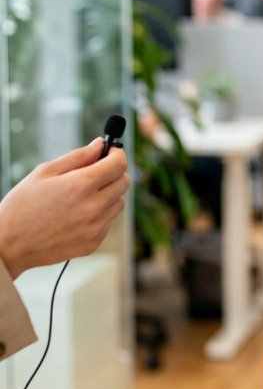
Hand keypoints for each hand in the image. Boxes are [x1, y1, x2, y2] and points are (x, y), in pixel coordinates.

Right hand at [0, 139, 130, 278]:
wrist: (11, 244)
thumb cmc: (23, 205)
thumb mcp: (45, 172)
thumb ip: (78, 156)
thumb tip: (100, 144)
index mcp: (81, 185)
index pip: (119, 164)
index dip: (117, 154)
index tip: (111, 152)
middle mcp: (94, 207)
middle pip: (124, 182)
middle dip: (114, 172)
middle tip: (97, 171)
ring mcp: (96, 227)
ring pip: (119, 203)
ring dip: (108, 194)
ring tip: (82, 195)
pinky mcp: (94, 243)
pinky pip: (108, 222)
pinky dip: (100, 214)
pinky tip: (78, 213)